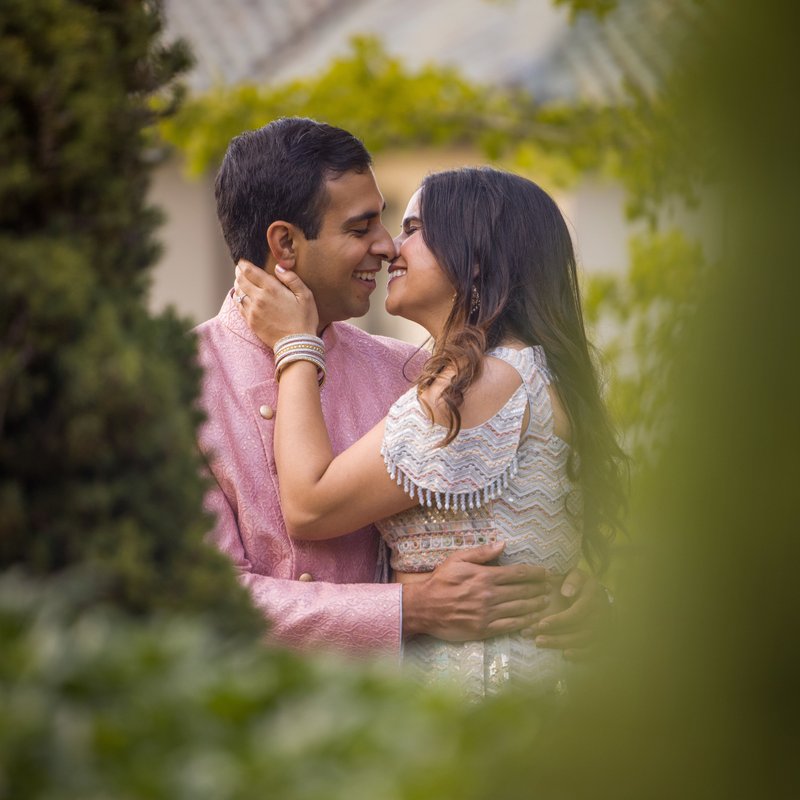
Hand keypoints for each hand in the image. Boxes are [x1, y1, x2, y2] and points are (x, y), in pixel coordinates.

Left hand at [234, 260, 318, 346]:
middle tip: (240, 269)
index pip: (250, 272)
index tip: (242, 262)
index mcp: (272, 289)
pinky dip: (238, 298)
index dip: (244, 265)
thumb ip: (292, 278)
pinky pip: (239, 306)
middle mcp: (259, 298)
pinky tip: (242, 296)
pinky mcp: (251, 321)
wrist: (296, 344)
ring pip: (238, 292)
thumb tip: (278, 267)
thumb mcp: (306, 295)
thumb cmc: (304, 319)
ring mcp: (252, 311)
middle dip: (239, 272)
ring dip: (238, 285)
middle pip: (241, 280)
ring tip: (240, 281)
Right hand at [402, 543, 551, 641]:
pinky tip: (533, 620)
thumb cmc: (440, 580)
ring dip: (536, 605)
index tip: (545, 572)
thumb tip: (502, 544)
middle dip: (539, 588)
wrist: (424, 607)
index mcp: (484, 576)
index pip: (517, 573)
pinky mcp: (484, 629)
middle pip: (522, 591)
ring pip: (519, 609)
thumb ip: (481, 553)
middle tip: (551, 587)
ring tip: (546, 602)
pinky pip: (509, 625)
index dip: (534, 573)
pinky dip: (524, 622)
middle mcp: (489, 595)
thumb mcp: (457, 559)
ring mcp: (487, 614)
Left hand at [523, 568, 613, 660]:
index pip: (576, 613)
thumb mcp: (577, 575)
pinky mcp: (601, 638)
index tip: (542, 624)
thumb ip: (572, 580)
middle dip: (557, 637)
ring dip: (562, 644)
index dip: (559, 620)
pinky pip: (593, 650)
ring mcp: (601, 628)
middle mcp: (599, 615)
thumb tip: (566, 592)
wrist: (601, 594)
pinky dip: (580, 654)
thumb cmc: (582, 584)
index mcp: (592, 598)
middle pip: (578, 630)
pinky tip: (565, 655)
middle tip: (537, 640)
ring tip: (542, 643)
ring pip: (582, 641)